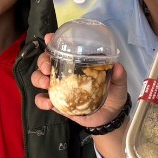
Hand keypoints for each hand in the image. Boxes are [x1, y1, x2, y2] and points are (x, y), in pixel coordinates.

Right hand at [31, 36, 130, 157]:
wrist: (109, 118)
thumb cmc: (112, 95)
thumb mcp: (118, 84)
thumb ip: (119, 75)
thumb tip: (118, 66)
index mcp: (78, 63)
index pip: (62, 49)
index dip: (52, 41)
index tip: (48, 38)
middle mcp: (65, 73)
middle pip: (45, 61)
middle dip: (42, 62)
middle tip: (48, 68)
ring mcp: (58, 87)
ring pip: (39, 78)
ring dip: (38, 79)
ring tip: (46, 84)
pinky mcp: (56, 102)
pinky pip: (42, 100)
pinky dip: (42, 100)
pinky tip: (49, 104)